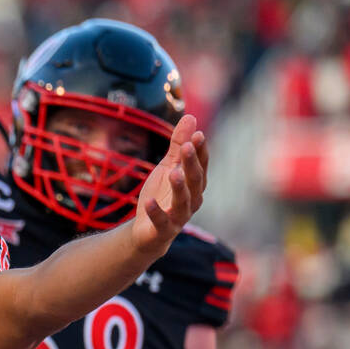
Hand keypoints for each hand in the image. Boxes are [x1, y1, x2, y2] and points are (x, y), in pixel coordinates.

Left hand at [131, 115, 207, 257]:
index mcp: (194, 183)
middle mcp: (192, 200)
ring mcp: (179, 216)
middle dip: (192, 164)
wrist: (147, 231)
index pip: (201, 165)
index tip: (197, 134)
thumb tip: (190, 117)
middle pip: (195, 180)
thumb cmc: (162, 195)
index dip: (200, 150)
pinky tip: (148, 202)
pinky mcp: (163, 230)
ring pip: (183, 201)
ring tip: (173, 172)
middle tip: (187, 146)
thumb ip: (177, 145)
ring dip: (179, 187)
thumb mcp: (168, 167)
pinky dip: (156, 212)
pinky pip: (162, 221)